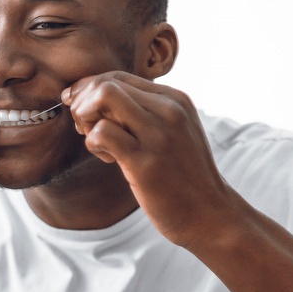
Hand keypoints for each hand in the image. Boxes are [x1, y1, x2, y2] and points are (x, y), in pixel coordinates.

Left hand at [62, 71, 235, 246]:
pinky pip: (101, 132)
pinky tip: (107, 159)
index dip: (89, 91)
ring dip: (86, 119)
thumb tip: (86, 95)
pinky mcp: (145, 161)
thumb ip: (139, 112)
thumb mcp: (169, 132)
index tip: (84, 112)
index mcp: (174, 99)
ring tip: (98, 143)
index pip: (116, 77)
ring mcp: (158, 135)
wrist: (210, 215)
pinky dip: (93, 143)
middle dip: (83, 103)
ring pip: (102, 97)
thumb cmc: (180, 175)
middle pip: (105, 83)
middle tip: (86, 129)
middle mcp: (168, 110)